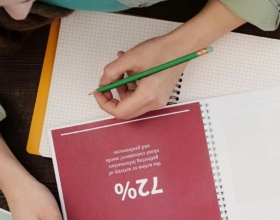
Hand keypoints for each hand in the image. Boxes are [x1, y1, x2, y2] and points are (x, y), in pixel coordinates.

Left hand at [93, 0, 244, 118]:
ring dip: (122, 89)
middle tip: (106, 84)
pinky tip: (131, 71)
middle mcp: (154, 102)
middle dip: (112, 98)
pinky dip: (131, 86)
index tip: (99, 92)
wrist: (180, 48)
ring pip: (132, 103)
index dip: (105, 103)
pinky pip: (139, 97)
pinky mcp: (159, 95)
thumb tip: (104, 81)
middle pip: (125, 111)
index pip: (120, 112)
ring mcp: (158, 100)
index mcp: (147, 96)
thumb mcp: (130, 58)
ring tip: (121, 70)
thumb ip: (112, 71)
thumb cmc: (161, 52)